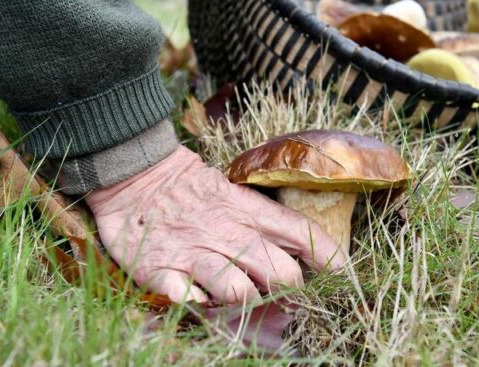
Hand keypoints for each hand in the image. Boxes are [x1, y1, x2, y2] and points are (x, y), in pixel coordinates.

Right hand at [85, 146, 343, 303]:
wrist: (134, 172)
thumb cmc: (188, 186)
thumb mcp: (232, 191)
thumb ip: (262, 219)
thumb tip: (297, 251)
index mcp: (247, 210)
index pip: (301, 234)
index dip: (329, 257)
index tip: (344, 274)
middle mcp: (227, 233)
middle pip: (280, 274)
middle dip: (289, 290)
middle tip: (282, 292)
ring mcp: (194, 253)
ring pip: (240, 292)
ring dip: (247, 302)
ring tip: (239, 298)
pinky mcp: (161, 270)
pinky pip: (189, 301)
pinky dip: (198, 306)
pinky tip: (198, 298)